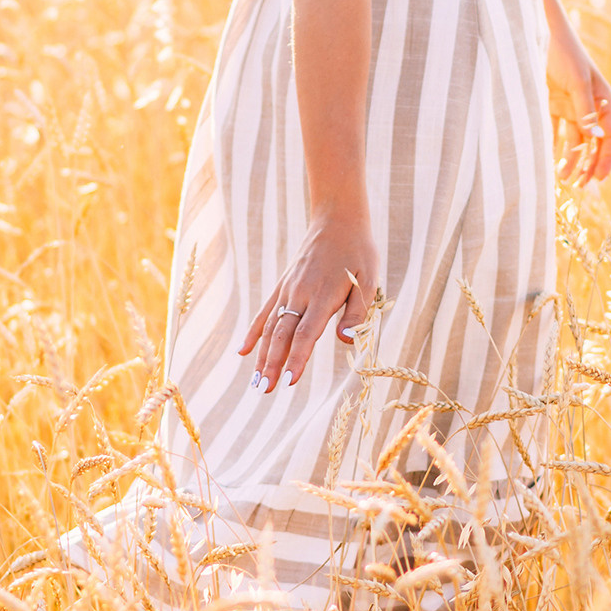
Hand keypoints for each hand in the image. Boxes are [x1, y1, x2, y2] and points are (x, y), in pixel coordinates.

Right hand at [239, 209, 380, 390]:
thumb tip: (346, 340)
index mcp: (324, 295)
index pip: (307, 333)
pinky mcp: (282, 285)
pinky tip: (242, 351)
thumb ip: (357, 312)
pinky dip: (253, 332)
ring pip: (270, 327)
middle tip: (264, 390)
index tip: (289, 380)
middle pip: (282, 335)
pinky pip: (264, 311)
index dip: (297, 358)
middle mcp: (301, 294)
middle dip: (273, 364)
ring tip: (256, 382)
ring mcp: (288, 289)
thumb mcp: (368, 279)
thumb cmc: (358, 252)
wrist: (337, 220)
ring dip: (262, 355)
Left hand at [549, 55, 610, 183]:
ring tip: (564, 178)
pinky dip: (554, 146)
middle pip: (595, 142)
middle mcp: (589, 106)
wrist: (537, 32)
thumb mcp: (576, 81)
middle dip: (590, 164)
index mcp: (603, 100)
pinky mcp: (551, 104)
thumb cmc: (563, 52)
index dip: (608, 157)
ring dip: (572, 159)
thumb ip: (585, 110)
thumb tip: (597, 139)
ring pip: (575, 140)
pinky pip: (555, 131)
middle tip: (581, 186)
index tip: (598, 178)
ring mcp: (571, 106)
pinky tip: (549, 162)